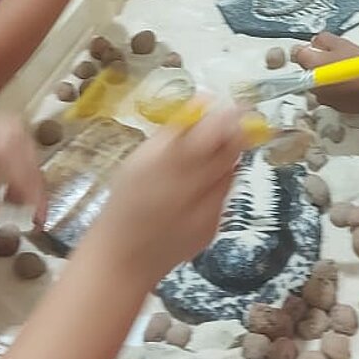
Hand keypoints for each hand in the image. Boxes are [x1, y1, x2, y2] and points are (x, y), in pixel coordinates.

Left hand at [0, 101, 46, 220]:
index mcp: (7, 145)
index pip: (30, 180)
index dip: (35, 203)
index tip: (37, 220)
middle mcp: (17, 133)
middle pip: (35, 172)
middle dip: (33, 196)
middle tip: (29, 214)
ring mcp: (18, 126)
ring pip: (34, 162)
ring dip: (29, 183)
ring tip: (15, 199)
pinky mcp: (16, 124)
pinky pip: (29, 151)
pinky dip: (25, 169)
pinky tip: (12, 180)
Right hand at [83, 106, 243, 283]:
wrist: (125, 259)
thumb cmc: (127, 201)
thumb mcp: (141, 158)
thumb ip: (176, 130)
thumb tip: (204, 99)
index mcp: (170, 164)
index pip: (215, 132)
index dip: (229, 116)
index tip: (232, 106)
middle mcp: (193, 188)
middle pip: (231, 150)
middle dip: (233, 134)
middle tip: (224, 125)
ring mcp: (209, 211)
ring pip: (231, 172)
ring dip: (225, 160)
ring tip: (201, 163)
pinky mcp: (215, 227)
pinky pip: (225, 196)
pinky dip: (217, 186)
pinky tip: (195, 191)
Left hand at [291, 32, 358, 112]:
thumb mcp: (341, 44)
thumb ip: (323, 39)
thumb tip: (315, 41)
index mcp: (311, 65)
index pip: (296, 54)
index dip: (305, 49)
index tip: (311, 47)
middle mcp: (312, 83)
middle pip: (306, 70)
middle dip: (316, 64)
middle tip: (332, 58)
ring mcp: (322, 97)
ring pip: (317, 83)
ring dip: (325, 77)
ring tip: (343, 70)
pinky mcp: (332, 105)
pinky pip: (328, 94)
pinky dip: (334, 89)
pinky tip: (348, 82)